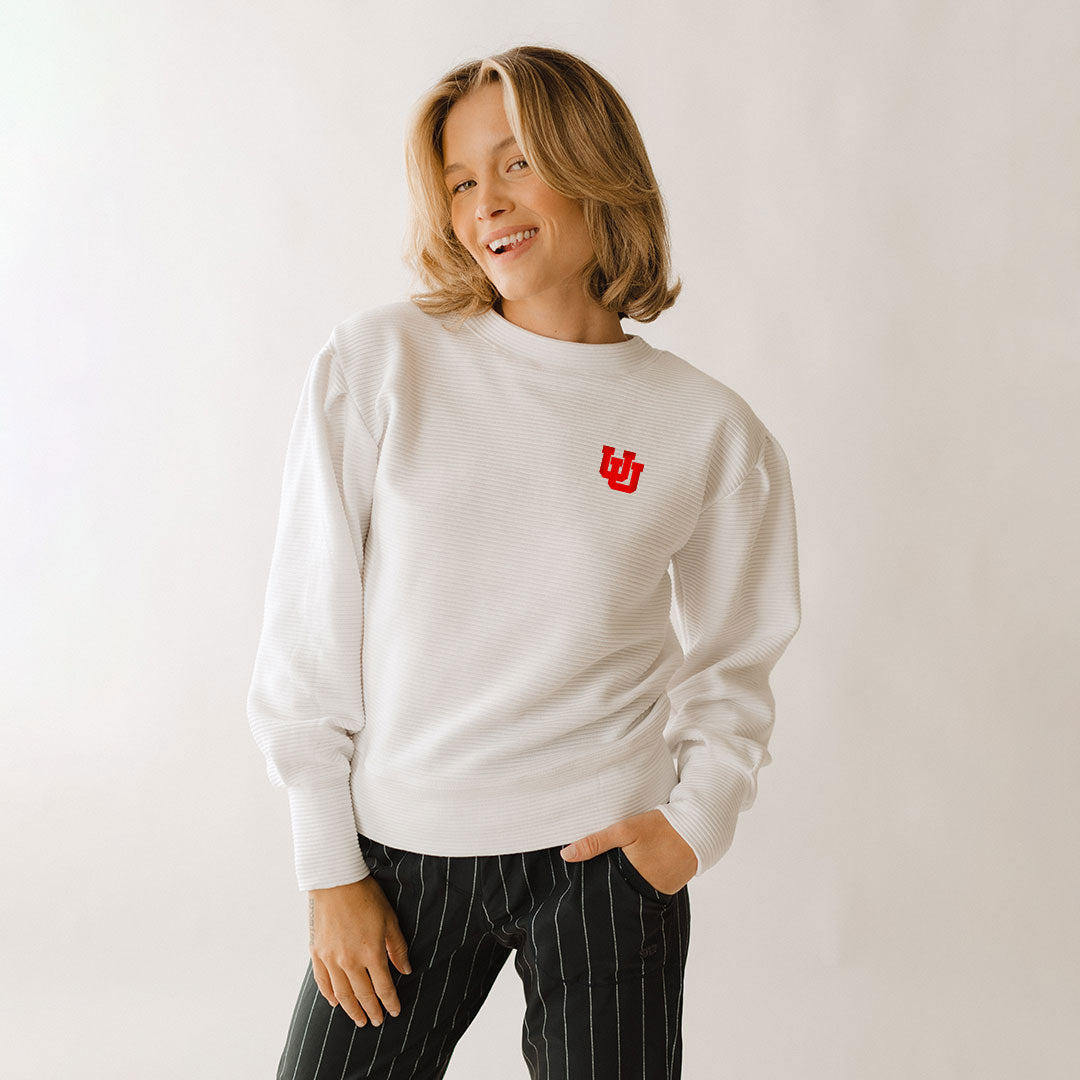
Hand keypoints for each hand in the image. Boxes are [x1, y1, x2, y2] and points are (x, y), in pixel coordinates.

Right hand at [308, 876, 412, 1027]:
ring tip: (360, 1020)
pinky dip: (329, 995)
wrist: (337, 882)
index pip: (383, 987)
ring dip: (352, 1010)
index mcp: (371, 953)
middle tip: (378, 1022)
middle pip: (363, 995)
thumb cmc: (366, 897)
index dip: (390, 1002)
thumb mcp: (389, 920)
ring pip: (342, 994)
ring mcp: (331, 959)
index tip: (395, 1011)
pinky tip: (336, 1003)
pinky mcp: (317, 953)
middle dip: (372, 1011)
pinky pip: (323, 982)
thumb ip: (397, 948)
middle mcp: (350, 961)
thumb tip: (405, 970)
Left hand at [559, 809, 697, 894]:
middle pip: (619, 892)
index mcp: (631, 879)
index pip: (604, 890)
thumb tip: (566, 855)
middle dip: (608, 888)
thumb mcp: (625, 830)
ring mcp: (660, 892)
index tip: (580, 887)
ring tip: (619, 875)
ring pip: (634, 891)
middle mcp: (646, 891)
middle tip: (599, 881)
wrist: (699, 828)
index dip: (593, 888)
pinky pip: (650, 888)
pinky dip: (643, 881)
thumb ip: (595, 842)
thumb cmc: (661, 827)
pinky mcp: (671, 889)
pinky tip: (640, 870)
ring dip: (627, 884)